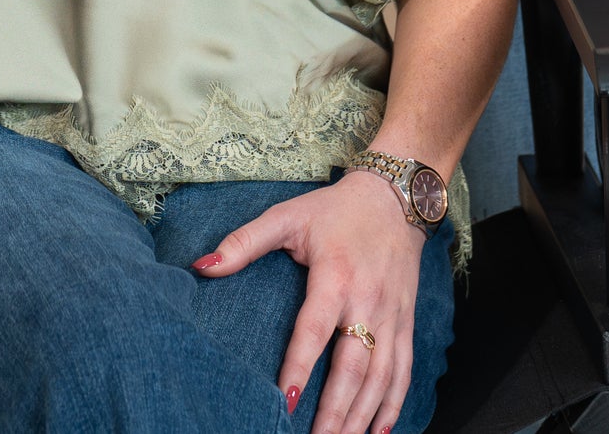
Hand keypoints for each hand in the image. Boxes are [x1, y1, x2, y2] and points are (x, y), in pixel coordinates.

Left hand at [195, 170, 422, 433]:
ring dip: (362, 415)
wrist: (394, 197)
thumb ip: (244, 242)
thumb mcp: (287, 216)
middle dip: (335, 410)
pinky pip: (403, 369)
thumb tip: (202, 266)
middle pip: (353, 365)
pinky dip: (393, 403)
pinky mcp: (406, 322)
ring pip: (381, 376)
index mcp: (335, 276)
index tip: (285, 401)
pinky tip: (378, 430)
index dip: (299, 367)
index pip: (315, 330)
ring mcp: (391, 315)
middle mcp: (367, 300)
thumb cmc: (334, 209)